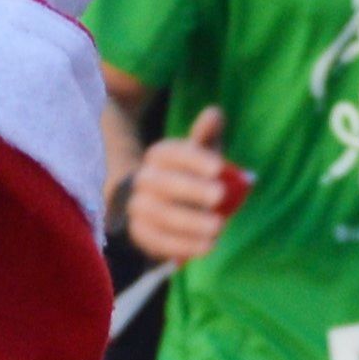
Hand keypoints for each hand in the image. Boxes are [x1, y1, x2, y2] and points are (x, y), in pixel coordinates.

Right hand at [124, 107, 246, 264]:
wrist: (159, 204)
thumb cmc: (190, 175)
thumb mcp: (200, 153)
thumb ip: (207, 135)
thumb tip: (214, 113)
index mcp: (159, 155)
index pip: (172, 153)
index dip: (194, 160)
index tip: (219, 168)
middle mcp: (144, 179)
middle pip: (163, 183)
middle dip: (192, 190)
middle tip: (220, 196)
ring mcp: (138, 207)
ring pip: (159, 214)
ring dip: (190, 222)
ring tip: (218, 228)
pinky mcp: (140, 233)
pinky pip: (157, 241)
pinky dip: (182, 245)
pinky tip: (206, 246)